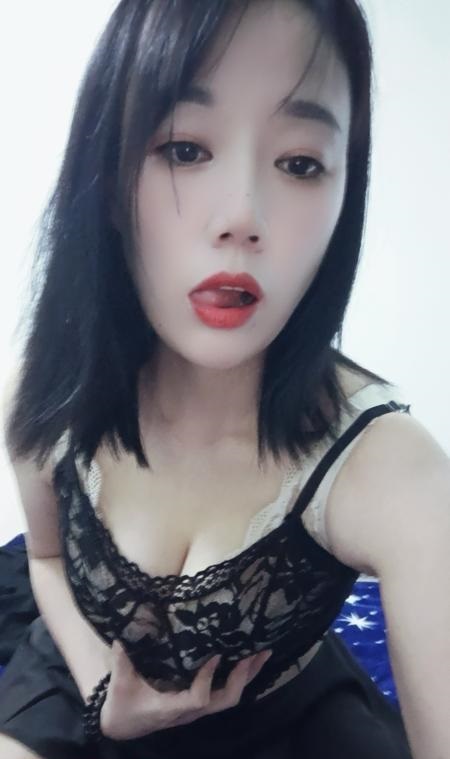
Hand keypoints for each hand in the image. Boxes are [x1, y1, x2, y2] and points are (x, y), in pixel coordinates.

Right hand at [100, 640, 271, 740]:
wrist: (122, 726)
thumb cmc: (122, 704)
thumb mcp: (120, 683)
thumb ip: (121, 660)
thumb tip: (121, 636)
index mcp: (170, 707)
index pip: (198, 699)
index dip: (209, 679)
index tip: (216, 655)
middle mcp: (189, 710)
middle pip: (225, 700)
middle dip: (243, 677)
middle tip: (256, 651)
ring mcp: (196, 709)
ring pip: (230, 698)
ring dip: (247, 676)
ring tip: (262, 653)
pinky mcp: (198, 704)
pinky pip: (224, 693)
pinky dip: (239, 678)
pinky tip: (247, 661)